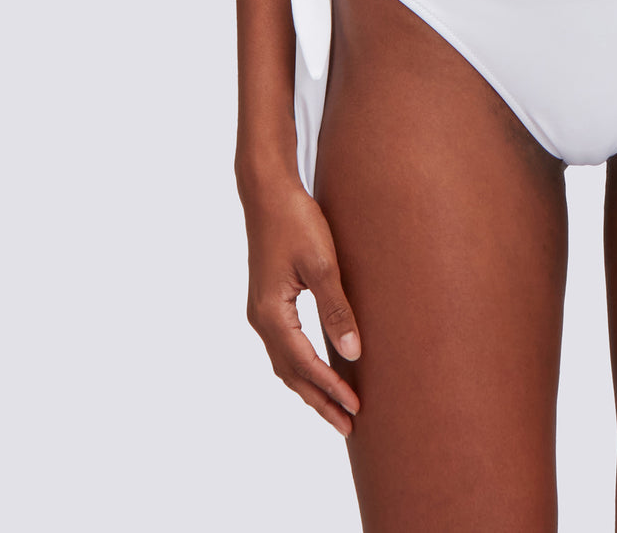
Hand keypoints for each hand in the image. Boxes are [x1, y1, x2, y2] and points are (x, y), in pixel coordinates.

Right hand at [241, 176, 362, 435]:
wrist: (267, 192)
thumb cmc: (296, 221)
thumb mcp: (322, 263)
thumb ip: (336, 309)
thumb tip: (353, 352)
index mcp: (272, 314)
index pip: (305, 365)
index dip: (331, 389)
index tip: (356, 408)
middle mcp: (261, 319)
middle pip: (291, 374)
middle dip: (319, 401)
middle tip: (348, 425)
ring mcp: (261, 311)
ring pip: (285, 363)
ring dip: (310, 386)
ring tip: (335, 406)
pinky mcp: (268, 301)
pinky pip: (284, 346)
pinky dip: (301, 365)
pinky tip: (319, 367)